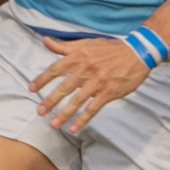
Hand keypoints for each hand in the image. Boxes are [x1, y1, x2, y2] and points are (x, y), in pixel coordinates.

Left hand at [30, 35, 150, 134]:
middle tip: (40, 112)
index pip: (55, 69)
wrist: (138, 53)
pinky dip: (83, 118)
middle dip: (50, 101)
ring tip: (54, 124)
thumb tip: (45, 41)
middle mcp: (86, 69)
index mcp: (79, 56)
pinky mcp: (109, 92)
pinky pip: (93, 108)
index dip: (42, 79)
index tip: (32, 89)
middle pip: (64, 87)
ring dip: (65, 113)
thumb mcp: (87, 43)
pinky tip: (74, 128)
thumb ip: (65, 46)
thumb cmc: (111, 48)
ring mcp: (98, 82)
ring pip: (77, 100)